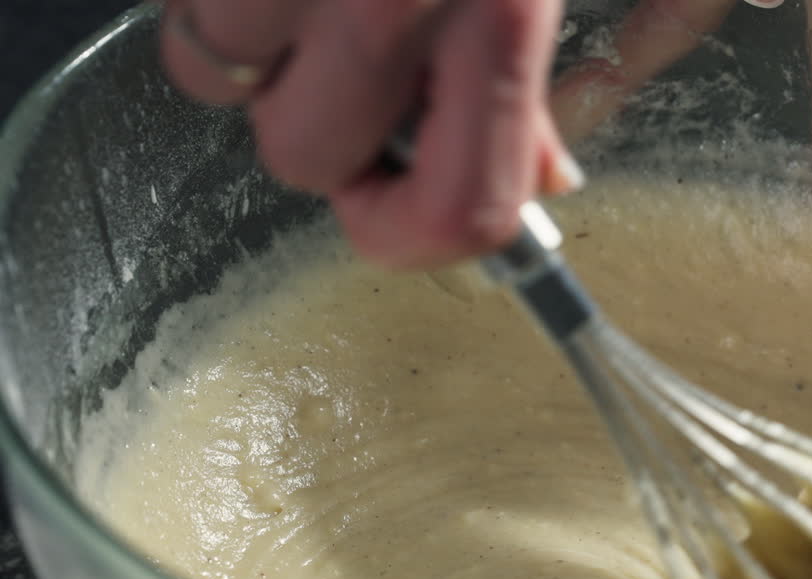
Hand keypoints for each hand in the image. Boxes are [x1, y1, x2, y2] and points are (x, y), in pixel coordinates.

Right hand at [160, 0, 581, 268]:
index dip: (415, 237)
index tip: (403, 210)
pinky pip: (185, 22)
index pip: (456, 214)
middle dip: (322, 128)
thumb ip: (531, 79)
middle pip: (305, 160)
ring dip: (256, 55)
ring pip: (219, 84)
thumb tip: (541, 183)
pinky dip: (222, 9)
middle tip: (358, 60)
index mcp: (496, 10)